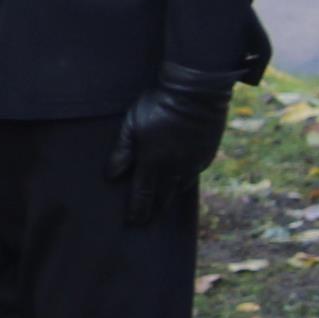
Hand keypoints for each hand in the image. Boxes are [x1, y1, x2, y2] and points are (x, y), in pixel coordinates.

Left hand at [108, 62, 239, 225]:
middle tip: (146, 221)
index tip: (133, 223)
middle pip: (163, 197)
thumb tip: (111, 176)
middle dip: (154, 210)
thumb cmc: (158, 106)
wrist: (196, 94)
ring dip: (170, 198)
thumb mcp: (131, 125)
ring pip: (179, 188)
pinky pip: (193, 175)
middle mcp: (174, 168)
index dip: (137, 210)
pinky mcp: (206, 156)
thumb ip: (122, 152)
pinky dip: (184, 182)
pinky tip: (179, 183)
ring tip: (162, 205)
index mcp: (152, 162)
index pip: (143, 195)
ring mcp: (193, 163)